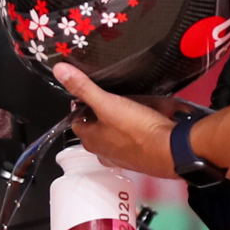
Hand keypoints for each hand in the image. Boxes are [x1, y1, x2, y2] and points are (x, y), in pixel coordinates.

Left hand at [54, 64, 180, 178]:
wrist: (169, 151)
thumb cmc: (137, 130)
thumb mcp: (107, 103)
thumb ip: (84, 88)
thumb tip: (60, 71)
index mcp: (90, 139)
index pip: (76, 121)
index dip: (79, 106)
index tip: (86, 93)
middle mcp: (102, 151)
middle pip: (94, 129)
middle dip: (99, 114)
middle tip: (108, 97)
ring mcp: (121, 156)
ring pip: (112, 135)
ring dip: (116, 122)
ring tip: (126, 106)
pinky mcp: (139, 157)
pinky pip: (131, 140)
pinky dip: (133, 130)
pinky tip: (142, 120)